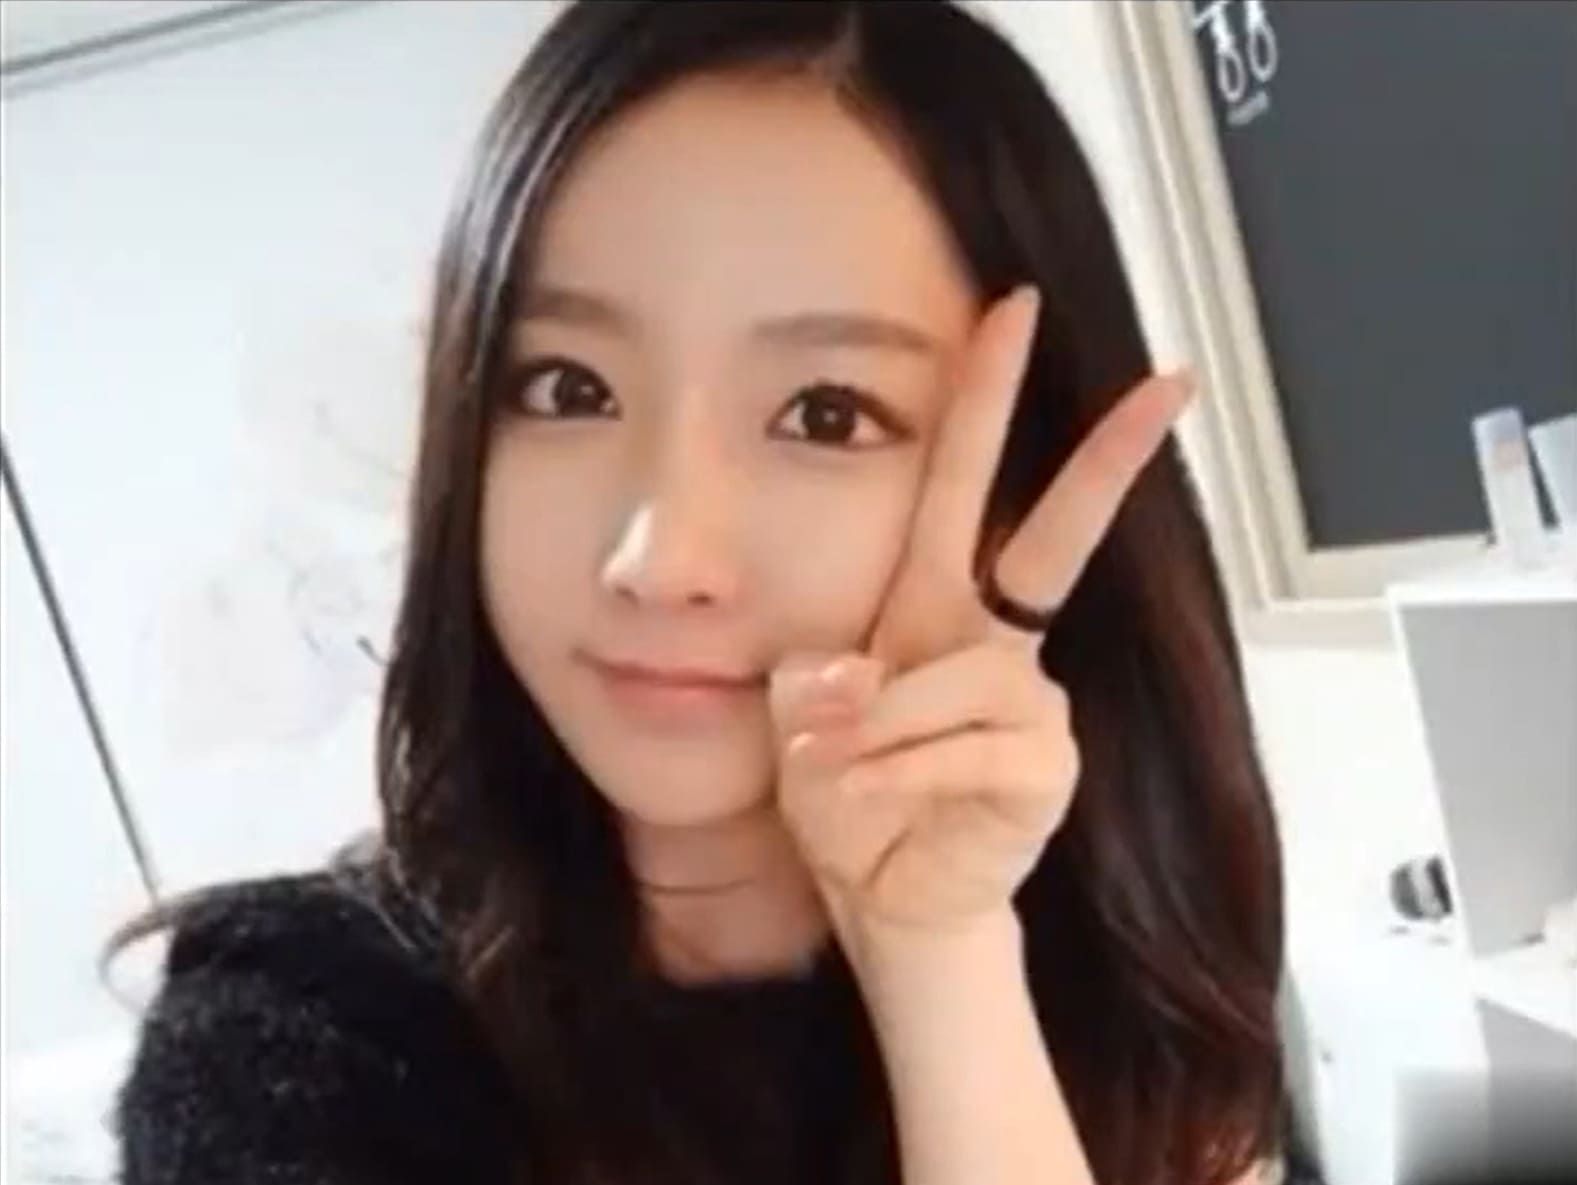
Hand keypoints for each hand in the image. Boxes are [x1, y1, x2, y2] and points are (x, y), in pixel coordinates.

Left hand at [768, 287, 1191, 937]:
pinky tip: (867, 792)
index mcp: (931, 602)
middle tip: (1168, 384)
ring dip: (884, 720)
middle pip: (1057, 533)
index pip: (963, 481)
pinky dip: (901, 769)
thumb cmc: (846, 789)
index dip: (986, 396)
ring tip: (833, 762)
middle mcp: (994, 638)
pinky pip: (969, 744)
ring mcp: (1032, 699)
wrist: (882, 889)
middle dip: (1107, 457)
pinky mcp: (1046, 763)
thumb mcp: (803, 712)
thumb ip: (823, 674)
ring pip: (968, 674)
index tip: (1011, 309)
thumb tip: (860, 676)